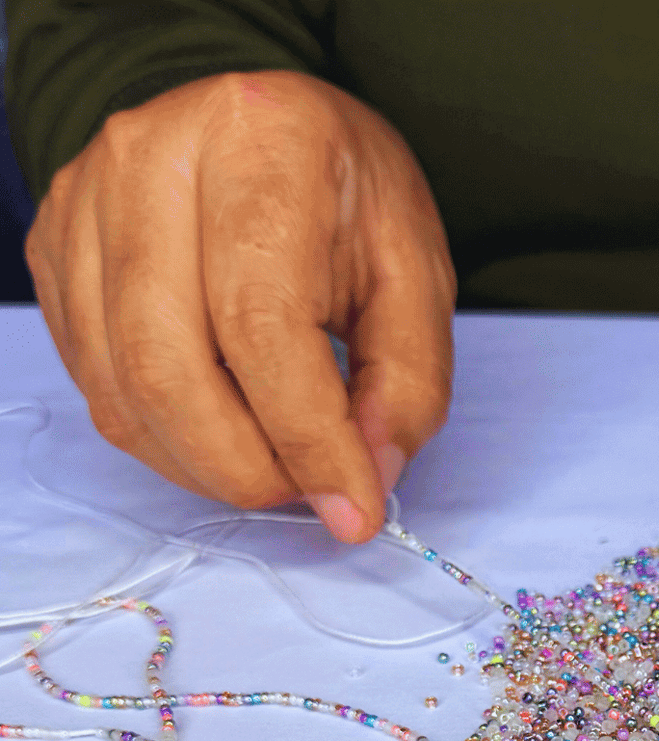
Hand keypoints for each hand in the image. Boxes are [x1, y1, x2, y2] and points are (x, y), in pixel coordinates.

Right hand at [26, 71, 455, 542]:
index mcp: (260, 141)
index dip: (309, 440)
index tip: (356, 507)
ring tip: (278, 468)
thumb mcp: (416, 274)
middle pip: (171, 369)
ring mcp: (84, 205)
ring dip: (209, 467)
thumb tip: (367, 479)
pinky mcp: (55, 252)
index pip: (262, 326)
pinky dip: (168, 443)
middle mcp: (149, 159)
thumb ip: (408, 381)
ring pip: (124, 392)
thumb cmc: (346, 197)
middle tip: (312, 493)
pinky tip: (225, 435)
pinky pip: (99, 388)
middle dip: (250, 469)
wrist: (262, 129)